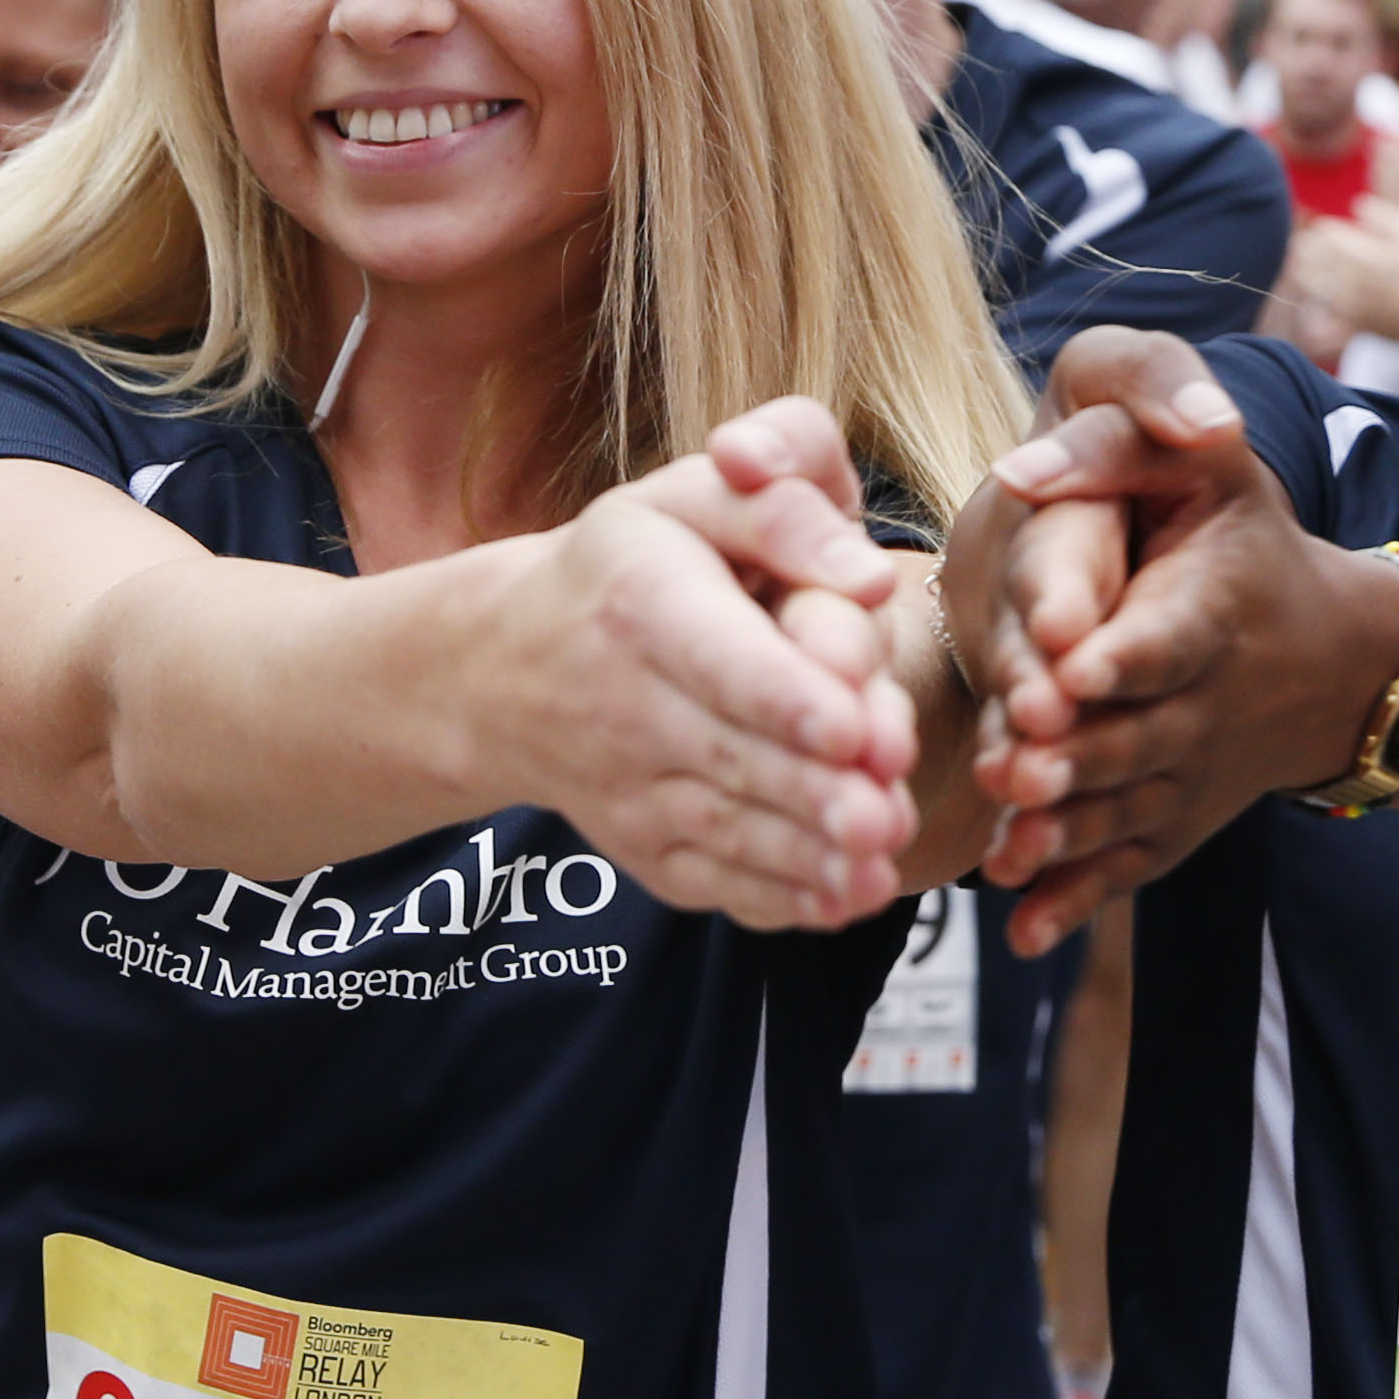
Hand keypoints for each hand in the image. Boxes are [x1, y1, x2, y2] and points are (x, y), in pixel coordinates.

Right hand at [498, 397, 919, 932]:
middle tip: (887, 817)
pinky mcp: (642, 847)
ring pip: (728, 831)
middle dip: (814, 794)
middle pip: (733, 756)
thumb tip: (870, 577)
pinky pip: (711, 883)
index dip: (787, 696)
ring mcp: (628, 786)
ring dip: (806, 860)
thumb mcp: (695, 498)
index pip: (721, 658)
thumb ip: (785, 510)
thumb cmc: (638, 560)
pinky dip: (778, 900)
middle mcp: (624, 702)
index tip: (853, 726)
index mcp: (641, 600)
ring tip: (879, 871)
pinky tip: (843, 900)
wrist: (511, 663)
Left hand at [949, 333, 1398, 947]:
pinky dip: (1080, 900)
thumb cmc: (1236, 533)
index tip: (1069, 669)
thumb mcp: (1203, 463)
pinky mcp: (1174, 821)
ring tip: (1008, 853)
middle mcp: (1208, 699)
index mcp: (1210, 605)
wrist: (1332, 656)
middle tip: (1013, 771)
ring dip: (1068, 835)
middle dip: (1077, 757)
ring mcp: (1193, 770)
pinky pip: (1130, 866)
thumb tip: (1019, 472)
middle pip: (1139, 736)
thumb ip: (1117, 443)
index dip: (1121, 655)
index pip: (1168, 636)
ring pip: (1128, 809)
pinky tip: (1027, 932)